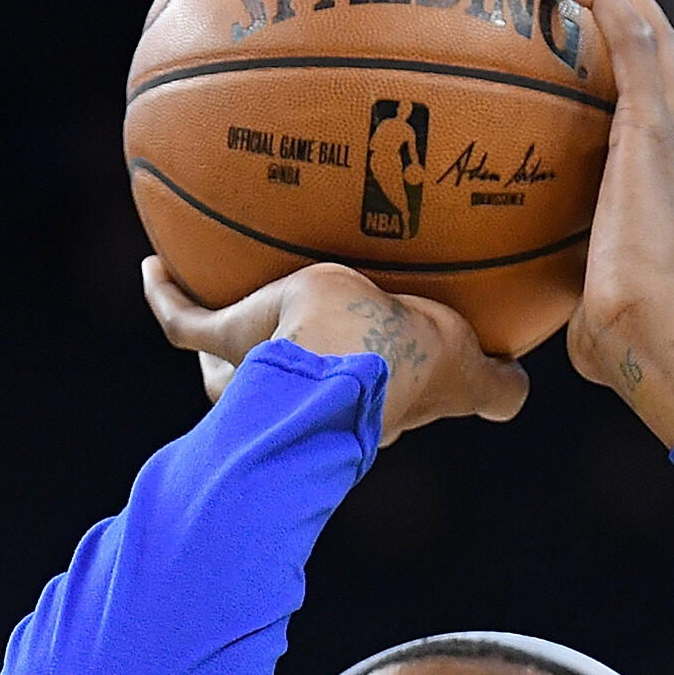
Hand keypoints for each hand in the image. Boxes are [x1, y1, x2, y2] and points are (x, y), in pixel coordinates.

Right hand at [143, 258, 528, 444]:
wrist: (347, 353)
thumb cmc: (410, 369)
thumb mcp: (468, 375)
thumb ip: (495, 389)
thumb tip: (520, 395)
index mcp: (349, 407)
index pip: (338, 410)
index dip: (342, 402)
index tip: (346, 387)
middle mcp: (295, 398)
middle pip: (272, 397)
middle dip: (267, 385)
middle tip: (267, 352)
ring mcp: (255, 370)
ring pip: (223, 368)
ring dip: (217, 346)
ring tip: (210, 306)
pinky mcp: (228, 334)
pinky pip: (184, 319)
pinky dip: (166, 294)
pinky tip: (152, 264)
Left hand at [549, 0, 673, 447]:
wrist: (648, 333)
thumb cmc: (622, 341)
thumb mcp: (591, 310)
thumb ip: (577, 300)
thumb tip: (544, 333)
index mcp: (670, 185)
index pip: (668, 107)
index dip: (653, 62)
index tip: (625, 32)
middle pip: (672, 56)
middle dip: (644, 7)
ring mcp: (672, 135)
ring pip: (656, 38)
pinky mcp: (653, 130)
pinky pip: (636, 46)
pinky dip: (610, 3)